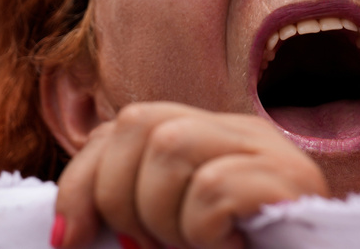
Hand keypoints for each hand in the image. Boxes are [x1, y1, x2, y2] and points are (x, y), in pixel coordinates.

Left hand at [54, 103, 328, 248]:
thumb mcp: (169, 237)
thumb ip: (131, 217)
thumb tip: (65, 232)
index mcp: (208, 141)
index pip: (123, 127)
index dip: (81, 180)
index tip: (66, 239)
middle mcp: (239, 133)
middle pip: (140, 122)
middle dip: (118, 196)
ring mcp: (270, 151)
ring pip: (169, 144)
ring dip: (162, 218)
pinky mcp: (294, 182)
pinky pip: (212, 188)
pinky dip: (202, 233)